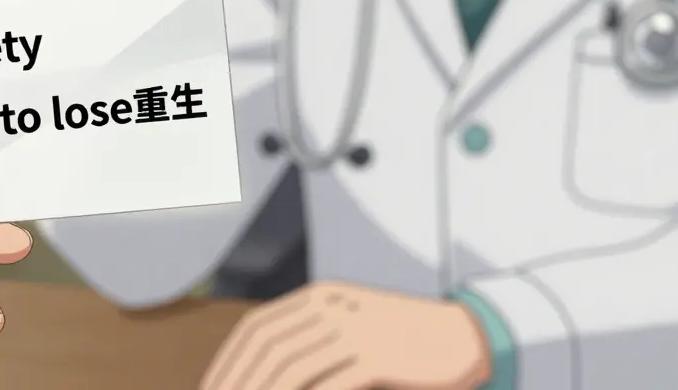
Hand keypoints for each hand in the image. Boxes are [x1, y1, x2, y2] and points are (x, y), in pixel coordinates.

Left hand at [201, 281, 490, 389]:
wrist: (466, 334)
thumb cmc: (404, 338)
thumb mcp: (351, 324)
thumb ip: (311, 338)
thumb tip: (264, 369)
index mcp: (319, 296)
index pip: (257, 329)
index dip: (228, 362)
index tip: (211, 389)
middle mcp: (332, 307)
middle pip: (266, 349)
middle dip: (236, 382)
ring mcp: (355, 329)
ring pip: (290, 369)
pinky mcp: (378, 355)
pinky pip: (329, 385)